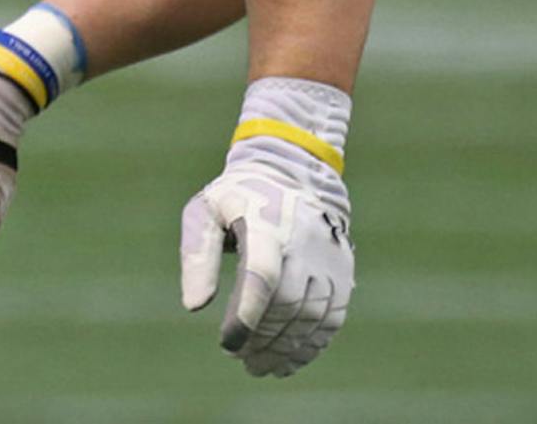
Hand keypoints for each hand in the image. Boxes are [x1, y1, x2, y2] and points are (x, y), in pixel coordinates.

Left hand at [179, 78, 353, 377]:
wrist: (295, 171)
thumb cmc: (239, 198)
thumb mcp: (206, 210)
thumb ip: (197, 255)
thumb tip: (195, 306)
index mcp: (264, 221)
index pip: (262, 272)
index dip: (247, 312)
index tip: (228, 343)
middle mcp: (302, 239)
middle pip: (286, 302)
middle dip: (263, 339)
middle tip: (240, 359)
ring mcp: (327, 256)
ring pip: (311, 315)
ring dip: (285, 348)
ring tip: (260, 366)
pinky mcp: (342, 271)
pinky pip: (332, 317)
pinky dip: (311, 346)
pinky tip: (287, 361)